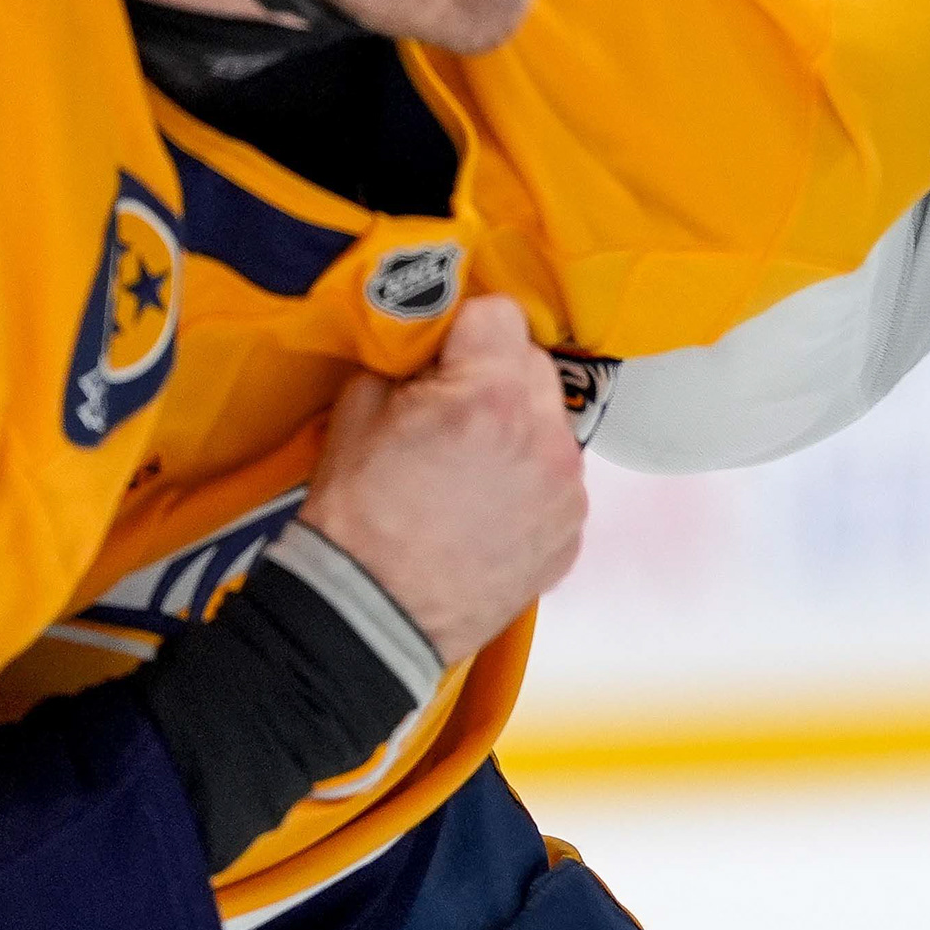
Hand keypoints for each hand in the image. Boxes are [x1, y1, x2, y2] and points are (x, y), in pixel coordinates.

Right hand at [296, 296, 587, 661]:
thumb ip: (404, 358)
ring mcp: (567, 489)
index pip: (498, 312)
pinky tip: (483, 508)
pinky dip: (528, 482)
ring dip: (516, 428)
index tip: (441, 354)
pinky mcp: (572, 532)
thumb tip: (428, 341)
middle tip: (448, 413)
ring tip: (465, 469)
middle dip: (493, 376)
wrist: (370, 617)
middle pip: (532, 363)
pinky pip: (557, 479)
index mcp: (491, 395)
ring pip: (550, 422)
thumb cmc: (357, 520)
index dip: (462, 329)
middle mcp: (545, 436)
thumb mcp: (357, 410)